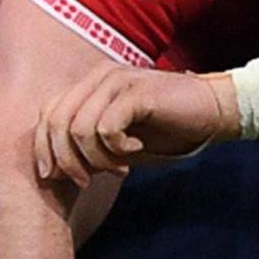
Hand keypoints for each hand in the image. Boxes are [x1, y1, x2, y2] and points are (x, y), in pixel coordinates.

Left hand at [34, 67, 235, 182]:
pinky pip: (106, 127)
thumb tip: (54, 170)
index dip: (44, 148)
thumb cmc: (166, 130)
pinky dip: (116, 149)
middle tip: (87, 181)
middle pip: (56, 121)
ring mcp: (116, 81)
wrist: (215, 112)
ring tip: (120, 167)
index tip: (54, 178)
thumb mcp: (118, 143)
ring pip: (79, 128)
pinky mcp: (136, 92)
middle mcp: (97, 78)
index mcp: (88, 86)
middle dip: (66, 160)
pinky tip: (135, 151)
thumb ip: (88, 147)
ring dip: (97, 158)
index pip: (47, 114)